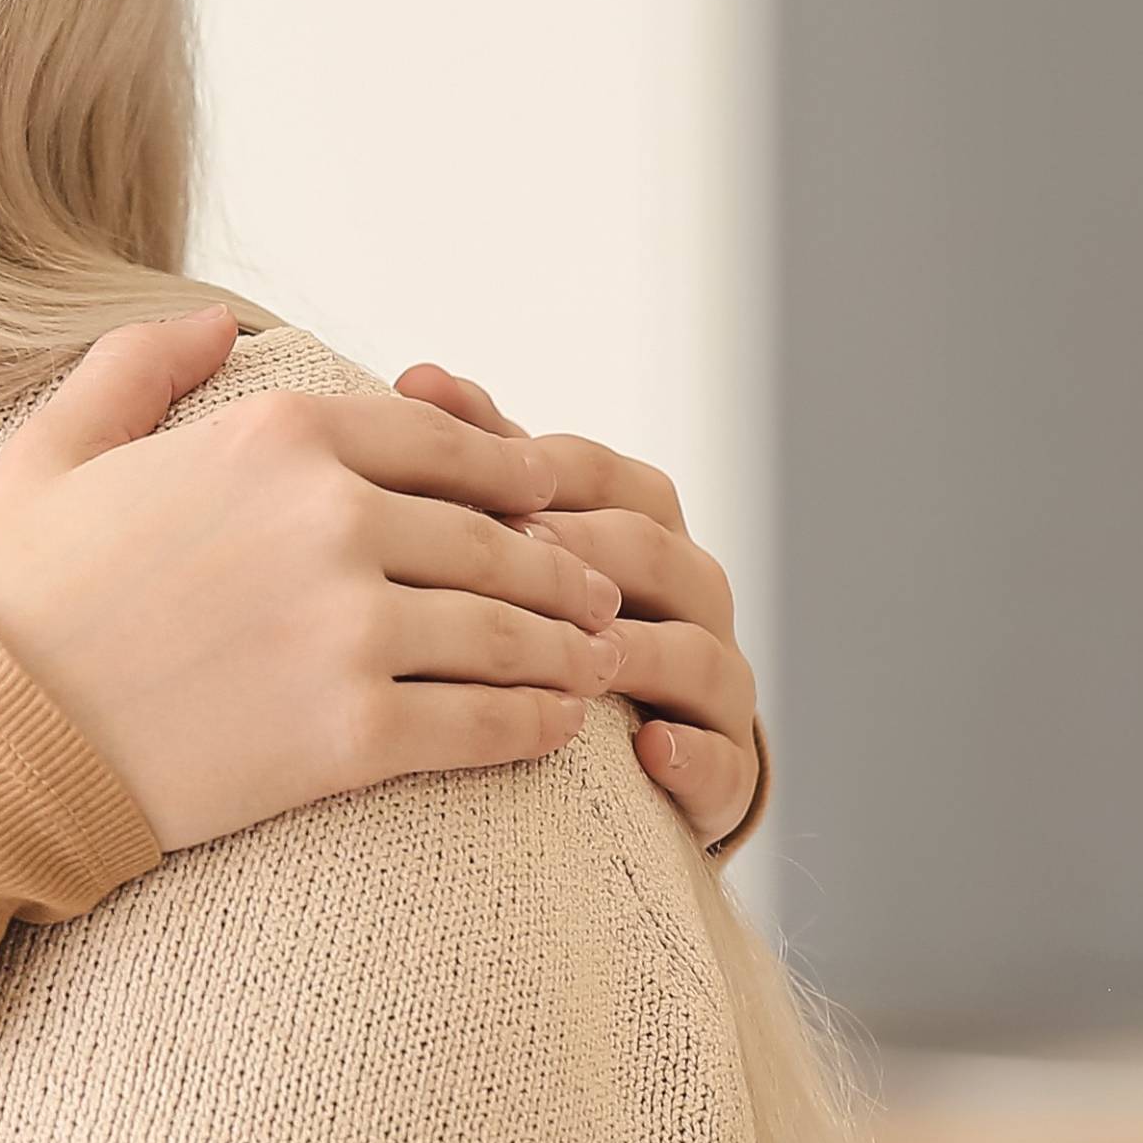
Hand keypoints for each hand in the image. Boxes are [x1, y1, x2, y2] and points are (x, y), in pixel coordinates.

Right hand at [0, 310, 625, 854]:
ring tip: (594, 662)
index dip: (511, 469)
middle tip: (598, 590)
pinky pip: (482, 724)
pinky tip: (557, 730)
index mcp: (278, 437)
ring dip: (565, 647)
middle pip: (493, 536)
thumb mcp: (56, 449)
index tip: (547, 493)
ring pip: (506, 630)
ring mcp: (349, 628)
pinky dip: (536, 726)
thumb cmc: (12, 597)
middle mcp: (332, 518)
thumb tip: (214, 321)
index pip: (441, 439)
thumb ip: (138, 364)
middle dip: (559, 565)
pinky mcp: (351, 735)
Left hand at [392, 361, 767, 847]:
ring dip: (639, 651)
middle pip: (653, 552)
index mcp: (638, 523)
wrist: (615, 750)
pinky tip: (650, 749)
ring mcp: (715, 677)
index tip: (471, 467)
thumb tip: (416, 376)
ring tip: (582, 653)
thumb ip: (480, 464)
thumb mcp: (515, 538)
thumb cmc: (543, 618)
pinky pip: (726, 763)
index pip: (602, 476)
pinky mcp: (725, 766)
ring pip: (694, 652)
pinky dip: (694, 756)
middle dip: (586, 550)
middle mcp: (688, 591)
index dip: (536, 466)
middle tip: (515, 552)